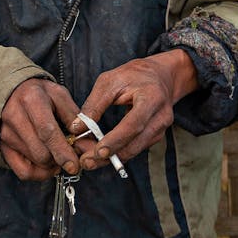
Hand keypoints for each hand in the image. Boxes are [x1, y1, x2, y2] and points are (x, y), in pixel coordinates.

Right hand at [0, 78, 81, 181]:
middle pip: (40, 152)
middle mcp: (14, 116)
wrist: (12, 92)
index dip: (62, 150)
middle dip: (59, 158)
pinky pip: (23, 171)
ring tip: (59, 153)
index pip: (47, 131)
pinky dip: (39, 174)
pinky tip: (48, 164)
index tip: (75, 164)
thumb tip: (89, 145)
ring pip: (34, 162)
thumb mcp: (60, 96)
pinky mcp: (3, 146)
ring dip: (51, 164)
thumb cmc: (40, 94)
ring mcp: (6, 133)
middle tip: (70, 154)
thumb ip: (75, 119)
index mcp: (31, 99)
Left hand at [69, 50, 197, 170]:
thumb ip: (94, 104)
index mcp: (151, 97)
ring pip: (135, 150)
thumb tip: (77, 128)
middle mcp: (161, 116)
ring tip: (88, 161)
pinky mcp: (156, 136)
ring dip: (111, 158)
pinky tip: (101, 155)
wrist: (159, 76)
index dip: (116, 140)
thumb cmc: (132, 75)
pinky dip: (118, 153)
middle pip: (135, 143)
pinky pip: (136, 148)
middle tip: (86, 162)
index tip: (98, 151)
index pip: (134, 124)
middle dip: (110, 155)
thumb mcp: (110, 81)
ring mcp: (161, 128)